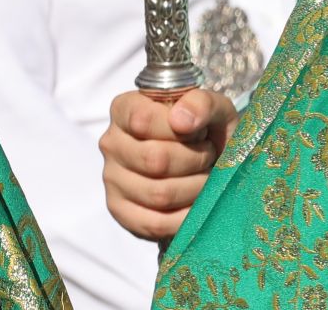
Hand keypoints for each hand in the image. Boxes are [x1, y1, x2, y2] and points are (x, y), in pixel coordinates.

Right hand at [100, 88, 236, 242]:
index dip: (182, 129)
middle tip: (208, 156)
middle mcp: (112, 143)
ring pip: (158, 194)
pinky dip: (185, 217)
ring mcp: (112, 179)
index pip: (144, 120)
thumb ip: (201, 103)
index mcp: (126, 109)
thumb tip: (181, 120)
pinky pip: (154, 223)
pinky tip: (195, 203)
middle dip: (195, 160)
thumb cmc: (209, 131)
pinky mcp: (120, 211)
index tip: (199, 131)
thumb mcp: (215, 109)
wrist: (212, 162)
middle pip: (155, 160)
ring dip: (195, 187)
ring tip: (203, 176)